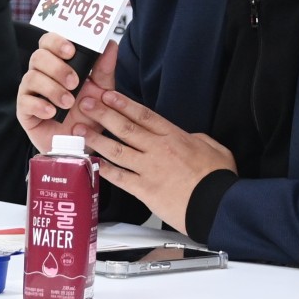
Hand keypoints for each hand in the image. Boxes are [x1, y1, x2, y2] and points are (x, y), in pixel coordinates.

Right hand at [15, 32, 119, 151]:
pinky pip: (25, 101)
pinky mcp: (25, 111)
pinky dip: (40, 105)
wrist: (81, 145)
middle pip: (38, 57)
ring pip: (31, 78)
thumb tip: (111, 44)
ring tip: (68, 103)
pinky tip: (52, 112)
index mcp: (58, 63)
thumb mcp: (102, 92)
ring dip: (52, 88)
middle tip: (74, 82)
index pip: (48, 42)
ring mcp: (30, 92)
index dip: (57, 42)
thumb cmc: (88, 114)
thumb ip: (105, 69)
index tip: (71, 51)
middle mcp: (41, 74)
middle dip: (57, 67)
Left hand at [75, 87, 236, 234]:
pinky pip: (120, 178)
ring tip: (81, 131)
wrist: (217, 204)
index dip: (123, 103)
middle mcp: (158, 150)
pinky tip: (93, 163)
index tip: (108, 95)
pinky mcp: (145, 190)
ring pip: (117, 150)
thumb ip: (196, 138)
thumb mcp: (214, 148)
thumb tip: (188, 136)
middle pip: (125, 127)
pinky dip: (105, 170)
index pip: (143, 115)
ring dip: (97, 139)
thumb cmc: (218, 179)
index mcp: (174, 137)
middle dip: (103, 114)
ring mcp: (149, 169)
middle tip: (86, 105)